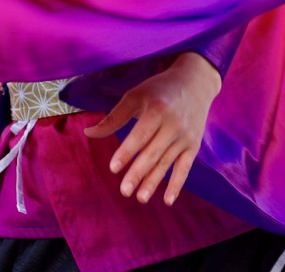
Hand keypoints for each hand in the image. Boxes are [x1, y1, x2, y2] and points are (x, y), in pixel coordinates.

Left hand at [82, 52, 220, 206]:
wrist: (195, 83)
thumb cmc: (160, 89)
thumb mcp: (136, 95)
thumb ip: (114, 117)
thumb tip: (88, 133)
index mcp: (157, 110)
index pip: (140, 135)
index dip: (127, 152)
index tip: (114, 168)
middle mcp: (173, 125)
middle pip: (153, 153)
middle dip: (138, 173)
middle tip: (124, 191)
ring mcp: (185, 137)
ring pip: (167, 163)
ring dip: (154, 182)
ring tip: (140, 198)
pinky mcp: (194, 145)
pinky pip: (185, 168)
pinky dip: (177, 185)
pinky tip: (167, 200)